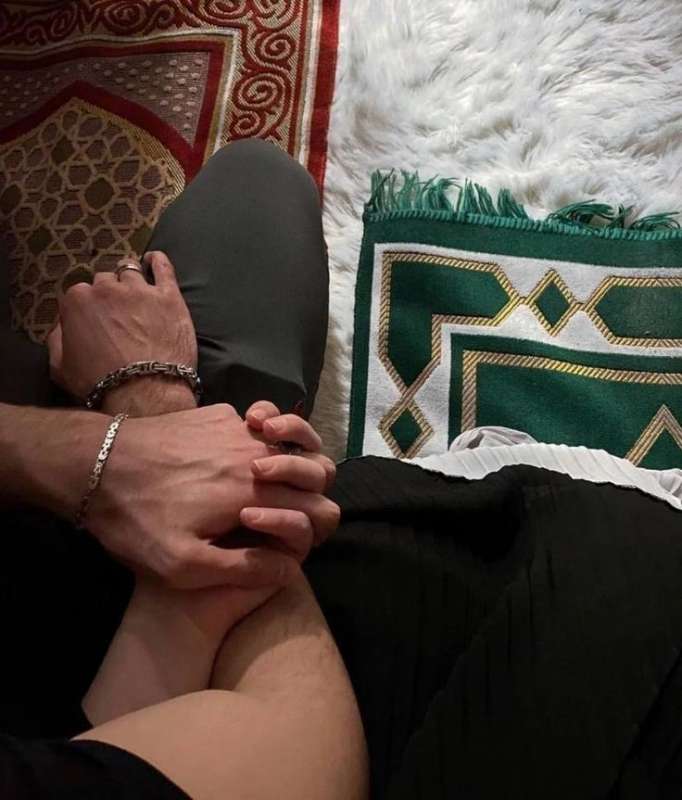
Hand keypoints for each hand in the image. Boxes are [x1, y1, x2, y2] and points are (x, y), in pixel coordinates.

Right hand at [47, 251, 196, 414]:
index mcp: (78, 300)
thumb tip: (60, 325)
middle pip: (106, 281)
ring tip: (134, 290)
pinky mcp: (169, 297)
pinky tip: (153, 261)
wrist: (145, 391)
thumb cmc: (100, 382)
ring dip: (129, 278)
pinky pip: (163, 268)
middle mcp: (108, 289)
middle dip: (109, 293)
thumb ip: (55, 339)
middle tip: (117, 312)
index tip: (95, 319)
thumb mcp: (60, 366)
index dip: (88, 307)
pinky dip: (157, 262)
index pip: (80, 293)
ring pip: (130, 270)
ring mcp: (140, 290)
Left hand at [87, 404, 339, 589]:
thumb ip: (242, 569)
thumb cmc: (136, 520)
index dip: (311, 526)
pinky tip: (241, 446)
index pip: (317, 507)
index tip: (280, 537)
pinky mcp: (219, 413)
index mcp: (254, 492)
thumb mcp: (182, 565)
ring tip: (275, 464)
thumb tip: (289, 566)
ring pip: (297, 433)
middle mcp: (256, 454)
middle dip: (314, 488)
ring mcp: (239, 428)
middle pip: (319, 466)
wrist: (94, 463)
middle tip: (287, 501)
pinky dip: (265, 432)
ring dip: (298, 449)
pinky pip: (259, 422)